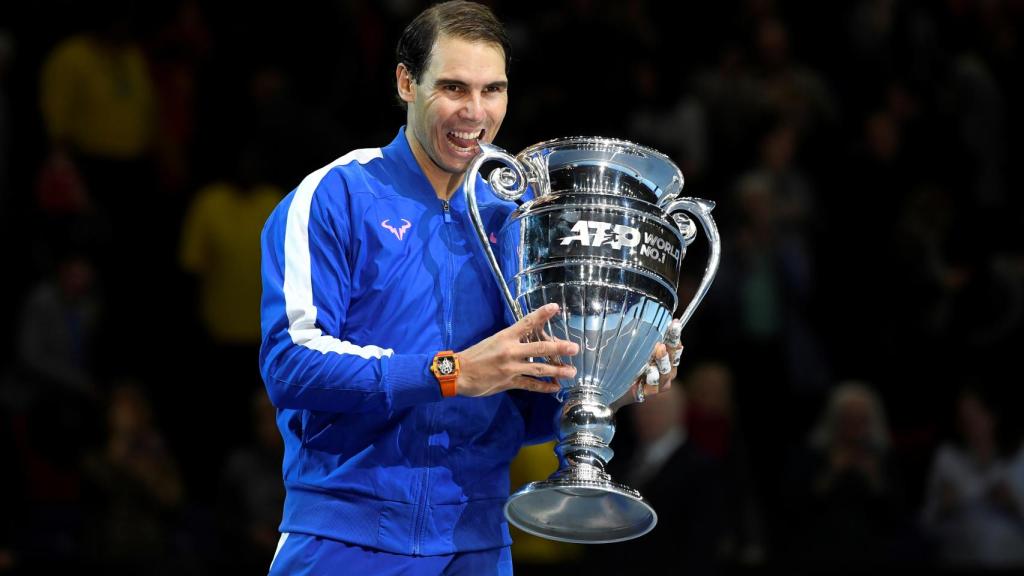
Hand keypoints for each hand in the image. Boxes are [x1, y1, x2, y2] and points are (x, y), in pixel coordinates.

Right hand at [457, 303, 578, 396]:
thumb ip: (512, 339)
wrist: (459, 373)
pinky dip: (544, 387)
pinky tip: (555, 387)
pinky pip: (531, 385)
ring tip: (571, 372)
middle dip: (559, 348)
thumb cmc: (476, 354)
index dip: (542, 314)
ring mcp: (511, 368)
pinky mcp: (509, 382)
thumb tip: (529, 338)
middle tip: (574, 348)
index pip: (527, 322)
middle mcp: (511, 350)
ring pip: (540, 369)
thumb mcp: (493, 340)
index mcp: (506, 336)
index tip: (555, 307)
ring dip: (557, 371)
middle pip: (540, 348)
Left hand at [612, 319, 683, 409]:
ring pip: (667, 371)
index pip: (674, 343)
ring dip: (663, 359)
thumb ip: (639, 333)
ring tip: (659, 347)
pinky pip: (655, 385)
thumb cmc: (618, 361)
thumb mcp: (627, 344)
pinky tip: (649, 370)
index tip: (674, 322)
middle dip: (672, 343)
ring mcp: (659, 382)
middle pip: (673, 356)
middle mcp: (664, 368)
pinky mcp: (648, 392)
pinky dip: (653, 377)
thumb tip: (643, 313)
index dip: (675, 334)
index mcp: (662, 355)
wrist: (606, 386)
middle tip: (670, 330)